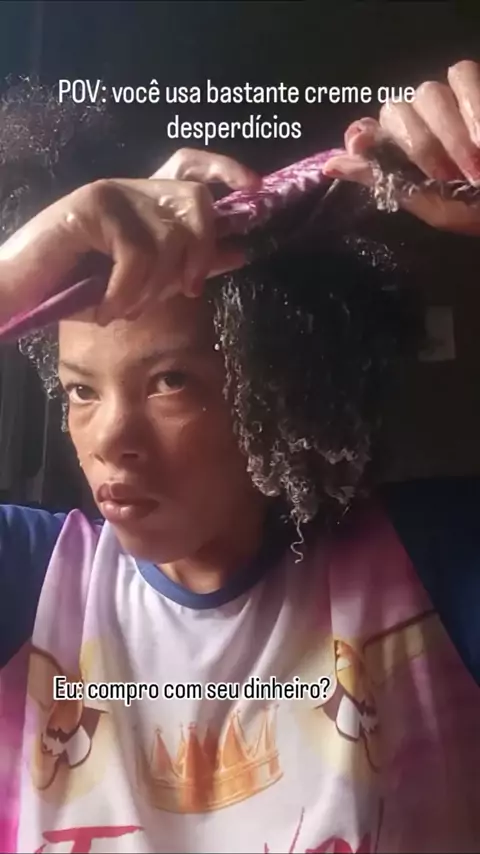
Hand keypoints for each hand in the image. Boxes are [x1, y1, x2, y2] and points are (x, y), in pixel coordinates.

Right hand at [0, 148, 259, 325]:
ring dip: (153, 288)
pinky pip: (138, 254)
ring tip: (124, 306)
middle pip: (197, 202)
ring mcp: (112, 192)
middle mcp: (133, 188)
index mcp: (146, 202)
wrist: (19, 294)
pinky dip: (126, 293)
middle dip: (199, 254)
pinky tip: (106, 307)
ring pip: (170, 237)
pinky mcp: (93, 204)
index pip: (191, 166)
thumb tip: (239, 251)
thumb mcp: (146, 282)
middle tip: (181, 291)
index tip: (255, 192)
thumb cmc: (77, 292)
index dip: (225, 171)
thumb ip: (190, 263)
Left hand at [322, 60, 479, 235]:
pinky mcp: (475, 89)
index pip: (367, 131)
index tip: (363, 144)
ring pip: (427, 93)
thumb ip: (383, 182)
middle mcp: (420, 125)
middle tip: (449, 178)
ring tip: (473, 167)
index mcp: (400, 156)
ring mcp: (449, 105)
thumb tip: (331, 165)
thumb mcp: (432, 208)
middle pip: (397, 111)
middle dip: (422, 146)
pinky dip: (473, 107)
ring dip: (449, 132)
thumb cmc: (478, 213)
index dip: (363, 135)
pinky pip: (462, 76)